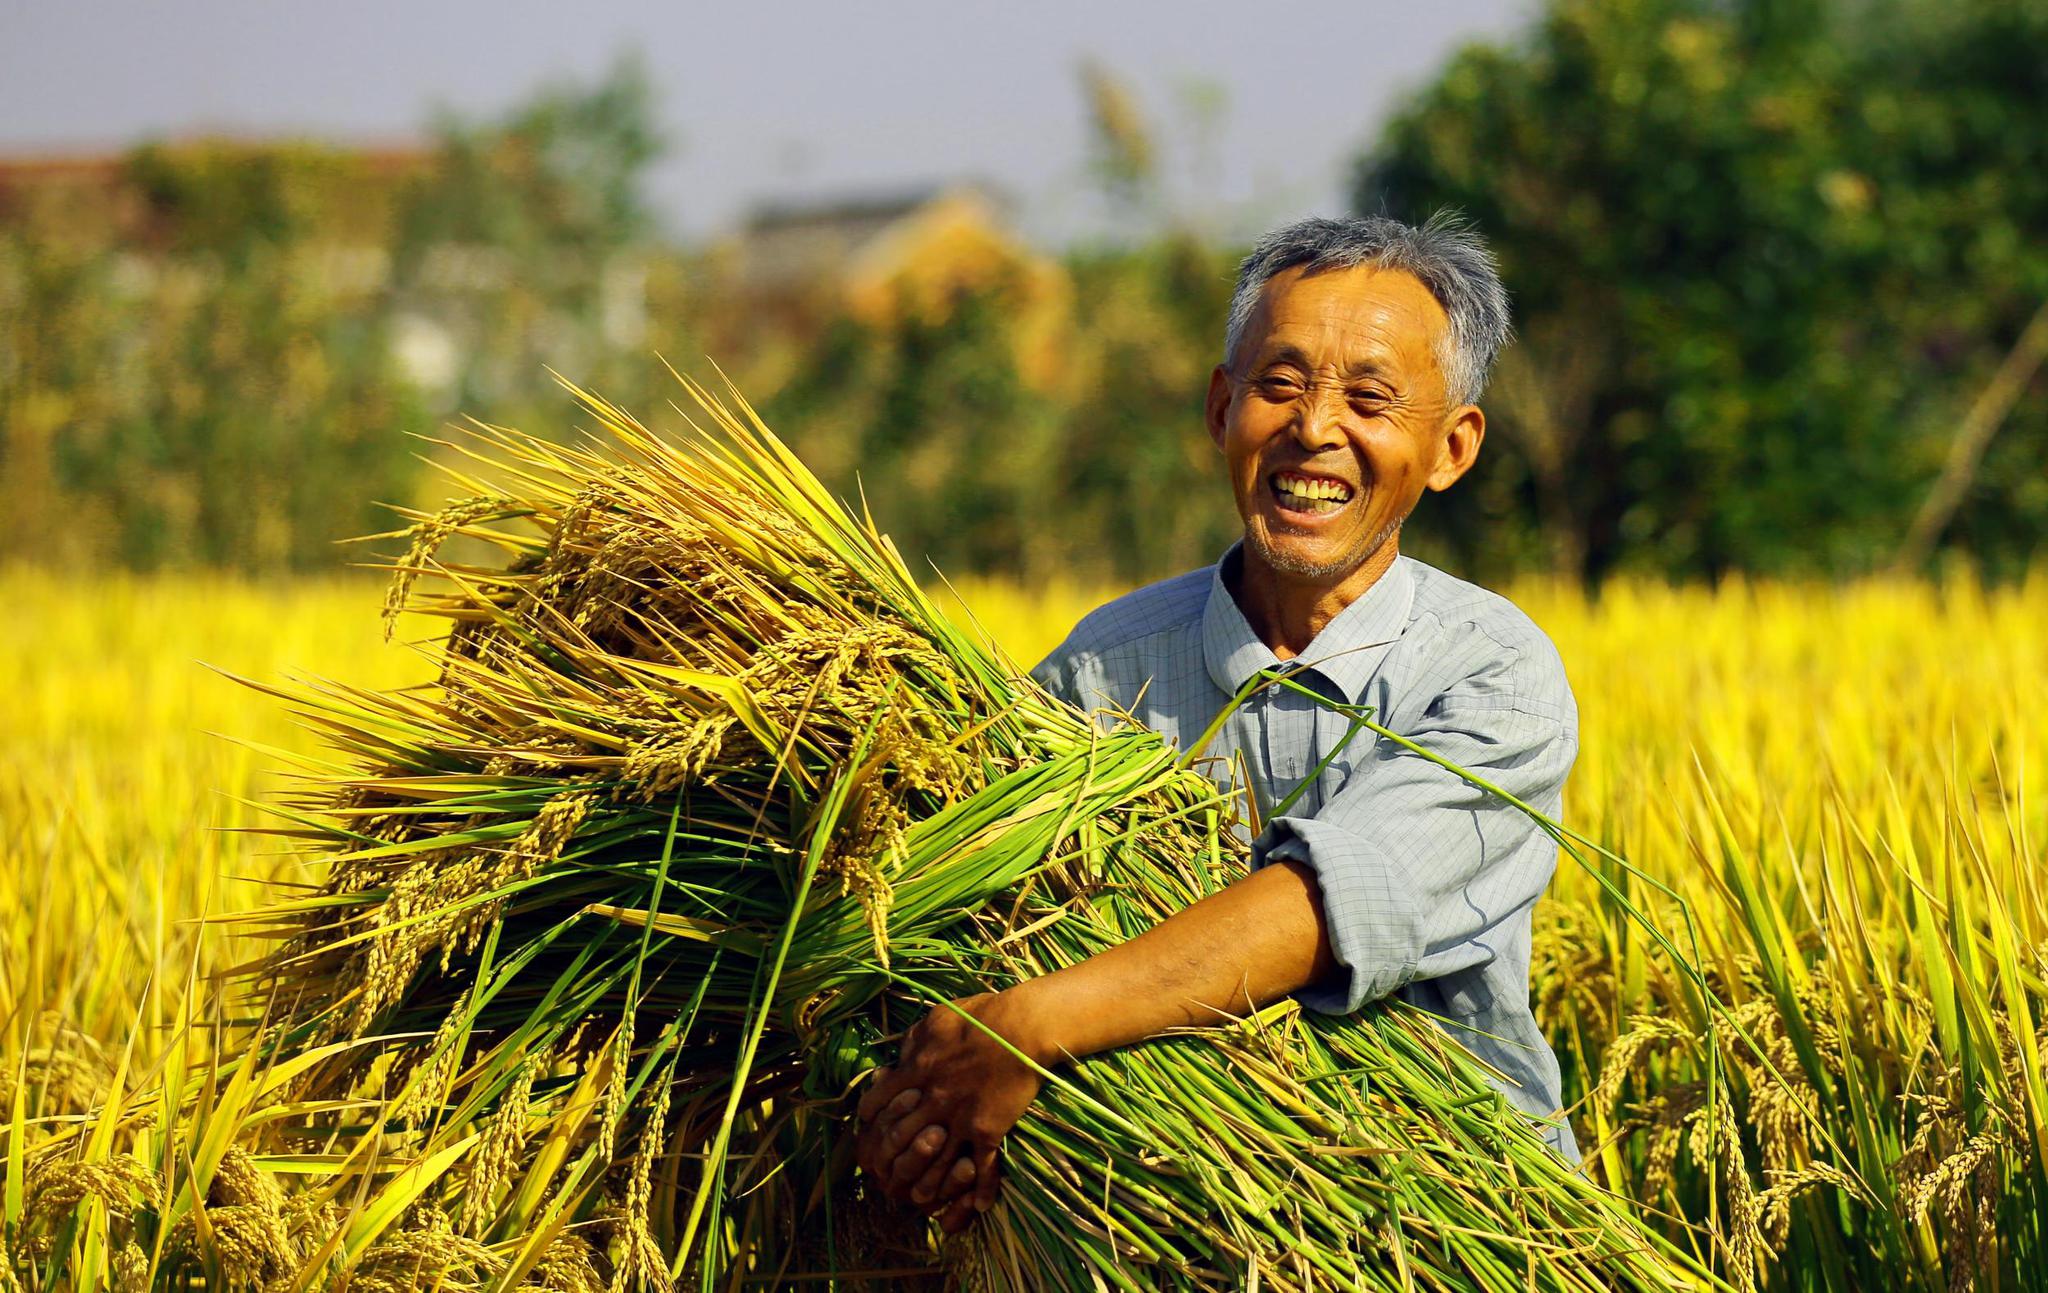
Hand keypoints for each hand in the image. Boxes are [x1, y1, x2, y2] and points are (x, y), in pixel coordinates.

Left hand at [855, 991, 1046, 1232]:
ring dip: (927, 1184)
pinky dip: (981, 1189)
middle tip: (883, 1174)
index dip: (871, 1116)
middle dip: (889, 1158)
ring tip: (921, 1200)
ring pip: (935, 1160)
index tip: (868, 1127)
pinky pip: (981, 1167)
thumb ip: (914, 1041)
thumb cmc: (982, 1016)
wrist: (1022, 1027)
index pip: (880, 1100)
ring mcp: (960, 1118)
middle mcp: (932, 1099)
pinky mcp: (988, 1129)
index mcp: (917, 1070)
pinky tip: (979, 1206)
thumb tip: (901, 1056)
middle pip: (900, 1137)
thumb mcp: (937, 1019)